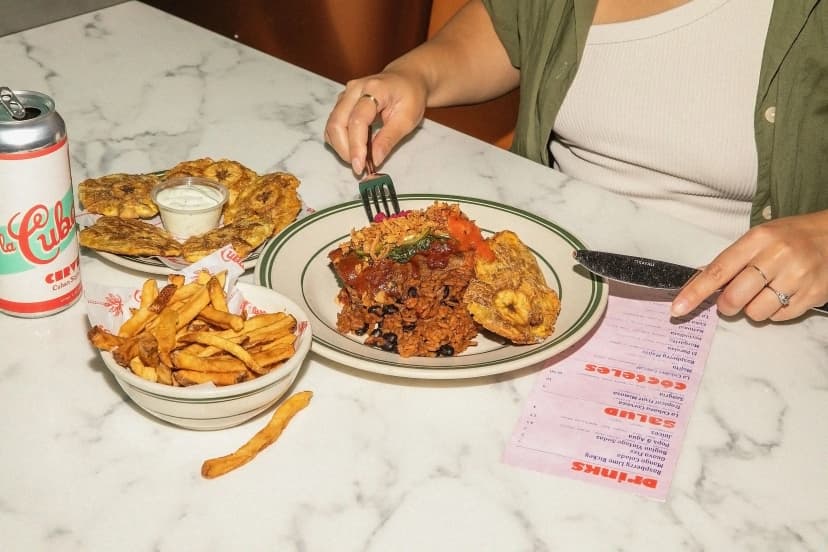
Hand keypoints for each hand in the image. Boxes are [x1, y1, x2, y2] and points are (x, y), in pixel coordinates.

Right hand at [324, 70, 427, 174]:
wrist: (407, 78)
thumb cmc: (410, 96)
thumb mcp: (408, 119)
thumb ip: (389, 139)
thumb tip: (375, 160)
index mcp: (374, 89)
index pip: (357, 120)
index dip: (356, 146)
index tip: (360, 167)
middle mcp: (354, 89)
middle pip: (337, 123)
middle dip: (344, 150)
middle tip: (359, 167)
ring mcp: (345, 95)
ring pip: (331, 126)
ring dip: (341, 147)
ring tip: (359, 159)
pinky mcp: (342, 103)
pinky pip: (334, 125)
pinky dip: (341, 141)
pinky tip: (355, 149)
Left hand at [671, 209, 827, 320]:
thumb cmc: (790, 237)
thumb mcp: (759, 238)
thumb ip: (731, 260)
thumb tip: (697, 283)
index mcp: (758, 239)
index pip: (718, 270)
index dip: (695, 292)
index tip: (677, 308)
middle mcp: (777, 256)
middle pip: (734, 297)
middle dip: (727, 305)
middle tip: (734, 299)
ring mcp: (798, 276)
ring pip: (756, 312)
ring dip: (754, 308)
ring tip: (766, 291)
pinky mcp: (814, 294)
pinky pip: (780, 317)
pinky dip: (776, 311)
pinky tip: (784, 294)